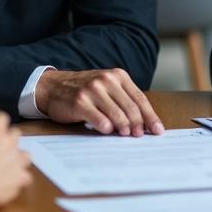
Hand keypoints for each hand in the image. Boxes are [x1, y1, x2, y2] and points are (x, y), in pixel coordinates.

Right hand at [0, 104, 32, 207]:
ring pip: (24, 154)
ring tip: (0, 163)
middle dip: (3, 137)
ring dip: (14, 156)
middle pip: (14, 133)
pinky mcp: (17, 181)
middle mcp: (9, 144)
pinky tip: (5, 180)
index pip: (0, 116)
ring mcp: (16, 163)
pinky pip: (25, 177)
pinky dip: (17, 178)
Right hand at [35, 68, 163, 135]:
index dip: (150, 116)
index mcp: (117, 76)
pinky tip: (108, 131)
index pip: (139, 98)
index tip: (158, 130)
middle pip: (130, 107)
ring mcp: (93, 90)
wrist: (53, 86)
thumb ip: (123, 100)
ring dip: (124, 127)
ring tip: (127, 135)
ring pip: (117, 113)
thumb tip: (143, 124)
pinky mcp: (80, 102)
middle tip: (140, 136)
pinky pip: (98, 118)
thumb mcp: (106, 88)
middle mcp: (106, 80)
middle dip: (139, 124)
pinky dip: (106, 127)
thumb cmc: (84, 91)